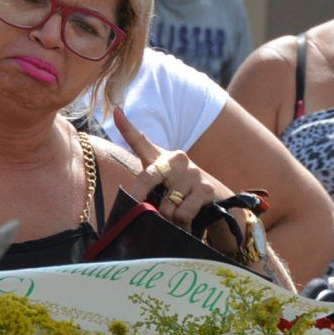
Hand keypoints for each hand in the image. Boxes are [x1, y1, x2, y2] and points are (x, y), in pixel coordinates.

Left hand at [114, 107, 232, 229]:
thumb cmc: (181, 193)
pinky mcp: (205, 188)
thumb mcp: (162, 187)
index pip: (140, 141)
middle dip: (140, 197)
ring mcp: (192, 172)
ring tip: (176, 216)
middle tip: (141, 209)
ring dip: (168, 218)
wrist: (217, 200)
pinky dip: (182, 223)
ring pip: (167, 205)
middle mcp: (175, 160)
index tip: (116, 111)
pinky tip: (188, 220)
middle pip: (148, 178)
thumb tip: (133, 210)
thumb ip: (148, 192)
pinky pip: (183, 213)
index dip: (127, 127)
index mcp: (161, 158)